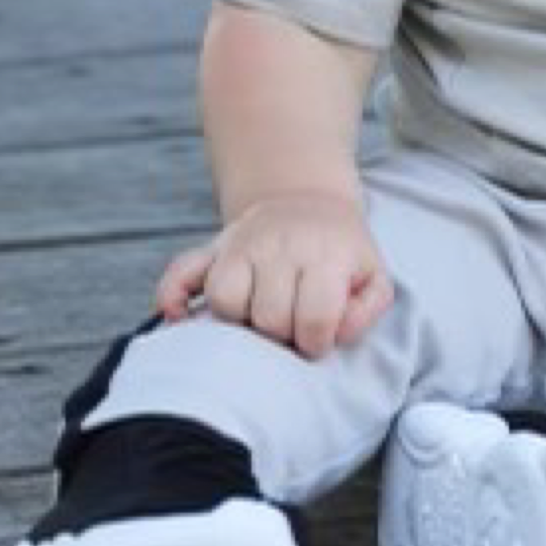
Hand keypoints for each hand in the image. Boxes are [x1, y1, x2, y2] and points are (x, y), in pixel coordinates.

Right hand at [155, 191, 393, 359]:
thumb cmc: (341, 253)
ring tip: (257, 315)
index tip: (317, 337)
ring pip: (224, 300)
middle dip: (281, 334)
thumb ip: (366, 310)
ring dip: (239, 321)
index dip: (316, 342)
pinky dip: (173, 298)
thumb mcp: (372, 276)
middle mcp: (279, 244)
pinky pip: (179, 274)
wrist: (308, 203)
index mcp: (324, 253)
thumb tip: (337, 333)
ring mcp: (241, 243)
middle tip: (290, 324)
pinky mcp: (212, 247)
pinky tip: (182, 317)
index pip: (314, 319)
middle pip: (267, 317)